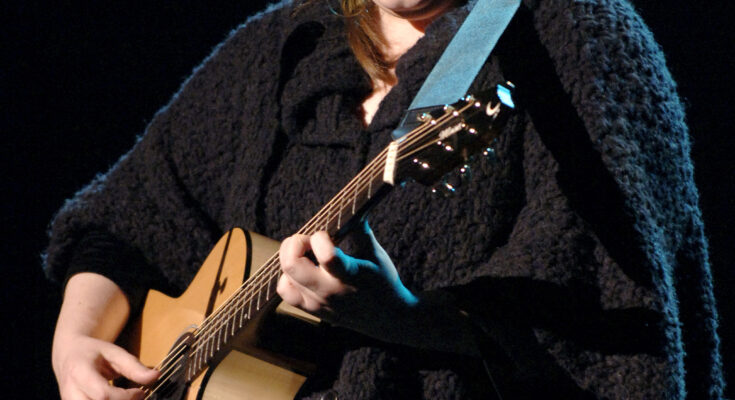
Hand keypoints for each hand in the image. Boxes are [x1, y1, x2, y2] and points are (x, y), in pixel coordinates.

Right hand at [52, 333, 158, 399]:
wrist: (68, 355)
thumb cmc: (93, 352)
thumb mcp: (114, 352)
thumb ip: (134, 366)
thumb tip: (155, 377)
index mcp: (79, 372)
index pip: (103, 395)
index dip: (126, 397)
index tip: (141, 392)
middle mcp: (70, 391)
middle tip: (136, 398)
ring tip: (128, 399)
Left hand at [277, 220, 417, 337]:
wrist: (388, 319)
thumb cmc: (384, 282)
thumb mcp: (377, 255)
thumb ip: (361, 231)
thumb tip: (352, 205)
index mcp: (349, 276)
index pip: (325, 255)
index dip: (320, 236)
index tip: (326, 234)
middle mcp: (330, 291)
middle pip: (291, 265)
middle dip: (294, 243)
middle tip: (307, 240)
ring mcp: (318, 303)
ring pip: (285, 278)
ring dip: (291, 259)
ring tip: (307, 255)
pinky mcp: (313, 310)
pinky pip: (286, 292)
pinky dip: (288, 278)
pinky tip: (302, 271)